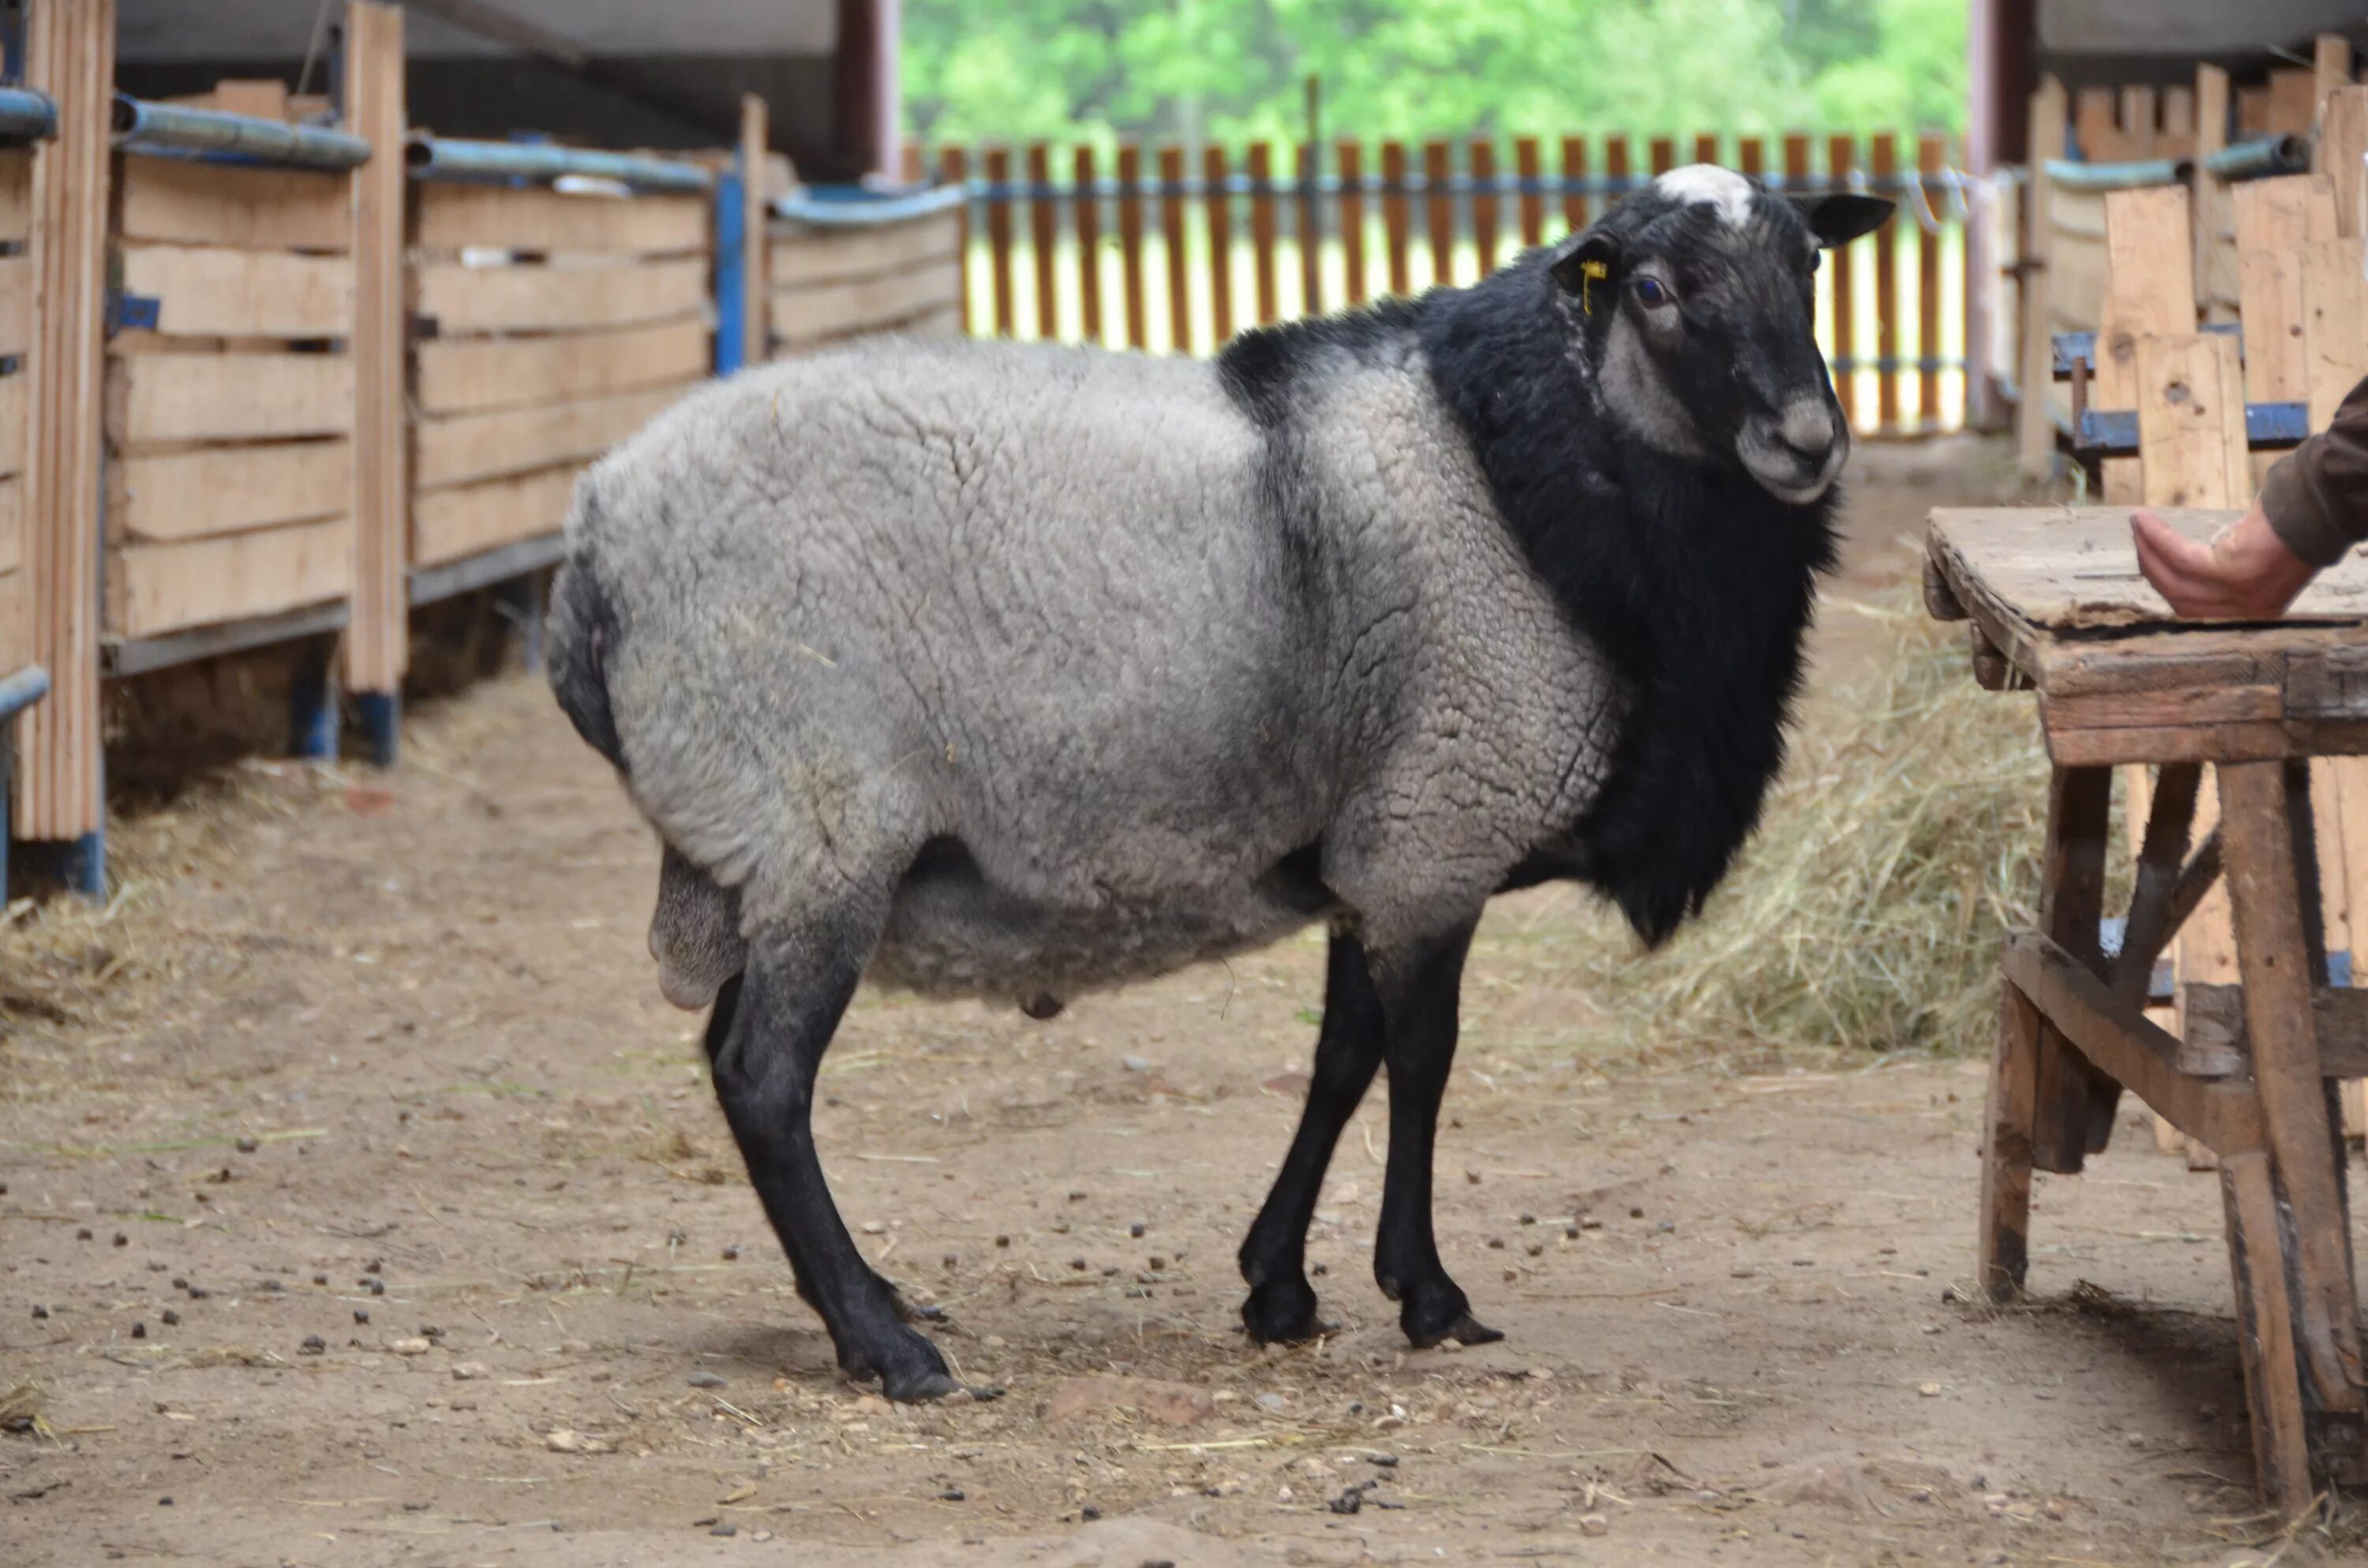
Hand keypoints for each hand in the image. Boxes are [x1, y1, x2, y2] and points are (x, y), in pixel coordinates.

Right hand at [2130, 505, 2319, 619]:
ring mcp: (2241, 593)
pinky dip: (2158, 539)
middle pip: (2178, 598)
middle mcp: (2249, 607)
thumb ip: (2235, 565)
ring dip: (2148, 551)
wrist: (2326, 503)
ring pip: (2174, 581)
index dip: (2165, 582)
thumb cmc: (2301, 519)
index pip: (2195, 607)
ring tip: (2137, 526)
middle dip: (2150, 567)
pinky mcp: (2234, 571)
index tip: (2149, 557)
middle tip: (2137, 538)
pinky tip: (2145, 521)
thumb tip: (2202, 555)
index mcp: (2259, 607)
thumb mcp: (2266, 553)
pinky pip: (2182, 557)